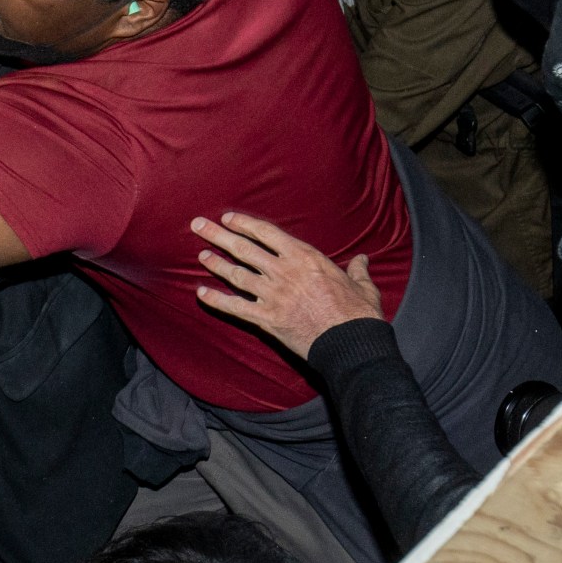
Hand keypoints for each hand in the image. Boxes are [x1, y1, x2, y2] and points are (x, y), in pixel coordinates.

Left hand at [190, 212, 383, 360]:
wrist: (351, 344)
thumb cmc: (358, 314)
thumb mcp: (362, 286)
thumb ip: (358, 271)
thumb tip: (363, 260)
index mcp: (305, 257)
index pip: (266, 233)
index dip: (244, 224)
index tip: (227, 218)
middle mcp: (284, 271)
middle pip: (243, 248)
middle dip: (217, 235)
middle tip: (197, 225)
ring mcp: (272, 294)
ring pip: (236, 274)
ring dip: (215, 264)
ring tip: (201, 255)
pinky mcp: (266, 318)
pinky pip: (235, 306)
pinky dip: (216, 300)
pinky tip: (201, 293)